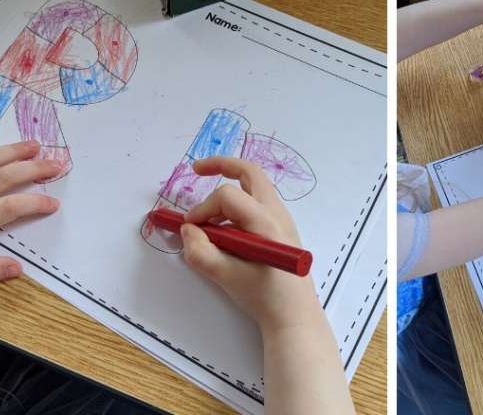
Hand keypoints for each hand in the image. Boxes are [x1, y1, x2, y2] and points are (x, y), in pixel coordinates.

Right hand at [180, 157, 319, 336]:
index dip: (202, 208)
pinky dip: (237, 208)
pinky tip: (224, 233)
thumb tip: (187, 230)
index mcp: (265, 220)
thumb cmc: (263, 296)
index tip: (189, 229)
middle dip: (222, 165)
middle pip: (249, 172)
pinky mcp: (280, 228)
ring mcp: (282, 218)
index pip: (227, 196)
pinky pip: (256, 205)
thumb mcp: (225, 277)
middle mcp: (277, 211)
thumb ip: (200, 252)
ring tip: (207, 220)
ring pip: (254, 188)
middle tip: (197, 168)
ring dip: (228, 193)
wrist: (294, 316)